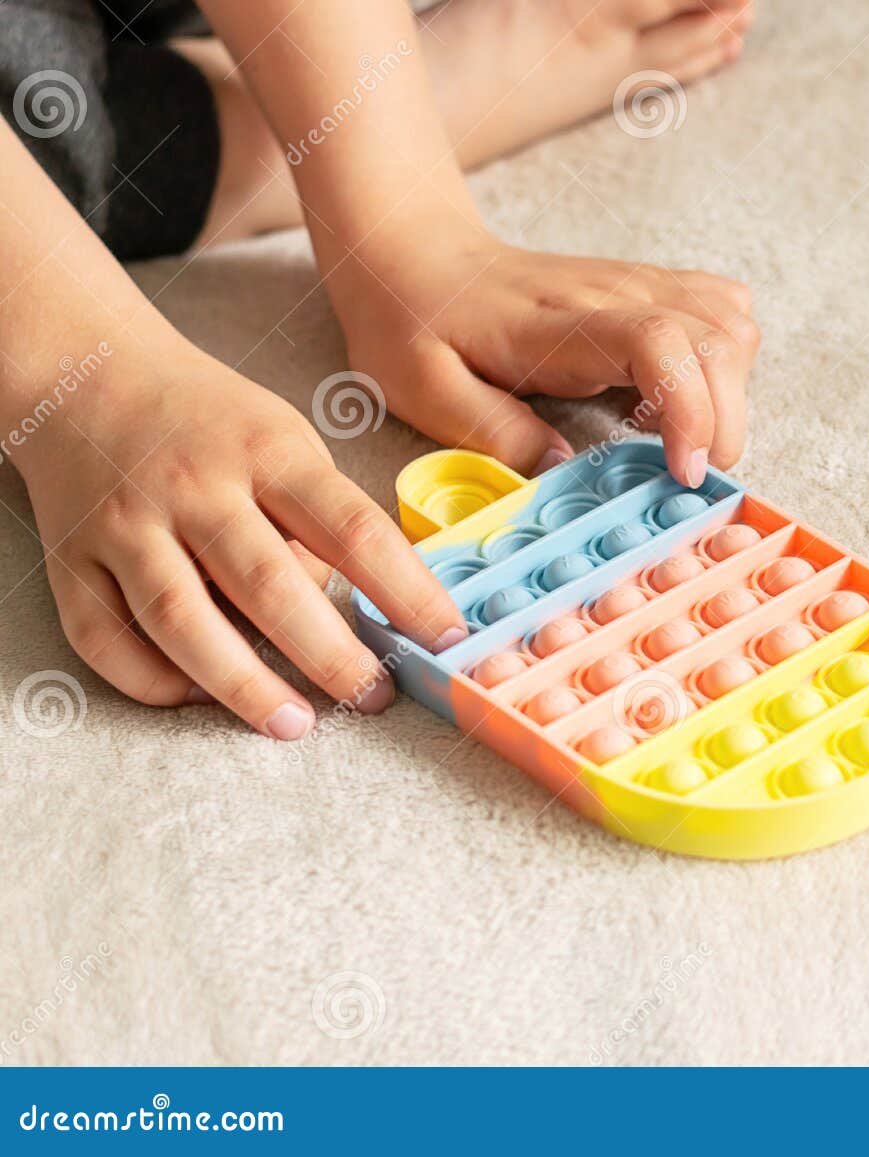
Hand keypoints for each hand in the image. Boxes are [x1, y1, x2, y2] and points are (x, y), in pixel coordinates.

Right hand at [12, 344, 466, 738]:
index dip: (408, 592)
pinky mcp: (71, 561)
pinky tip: (202, 699)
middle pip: (269, 585)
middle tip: (374, 699)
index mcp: (268, 452)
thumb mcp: (287, 440)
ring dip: (244, 684)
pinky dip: (156, 681)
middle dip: (330, 656)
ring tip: (296, 724)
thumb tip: (367, 612)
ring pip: (182, 621)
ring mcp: (126, 525)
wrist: (90, 375)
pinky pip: (107, 640)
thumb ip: (322, 519)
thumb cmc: (215, 424)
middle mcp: (194, 487)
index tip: (447, 641)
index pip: (353, 530)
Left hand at [330, 223, 759, 485]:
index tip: (681, 471)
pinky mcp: (652, 288)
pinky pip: (726, 315)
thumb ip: (494, 432)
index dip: (690, 409)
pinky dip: (729, 364)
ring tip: (688, 441)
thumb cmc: (415, 323)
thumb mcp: (424, 389)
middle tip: (686, 475)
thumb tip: (566, 469)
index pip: (659, 341)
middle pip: (718, 340)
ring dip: (732, 394)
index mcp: (559, 322)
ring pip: (734, 327)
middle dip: (724, 421)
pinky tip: (690, 398)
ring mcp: (640, 285)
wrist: (414, 252)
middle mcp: (615, 294)